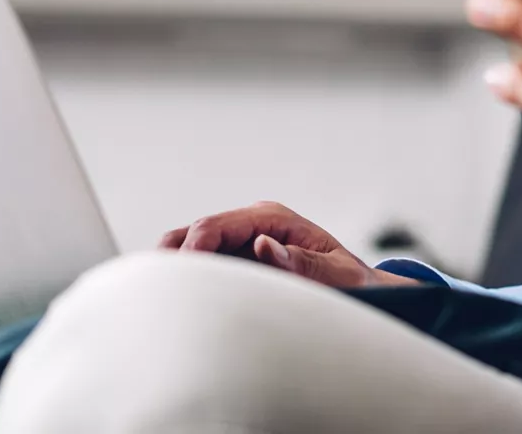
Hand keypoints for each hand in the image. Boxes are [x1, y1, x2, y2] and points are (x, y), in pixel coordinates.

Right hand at [159, 201, 417, 288]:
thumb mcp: (337, 275)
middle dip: (173, 259)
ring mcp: (242, 241)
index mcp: (273, 218)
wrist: (362, 290)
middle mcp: (253, 224)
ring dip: (177, 271)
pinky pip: (202, 267)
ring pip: (190, 248)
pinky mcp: (238, 261)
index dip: (192, 248)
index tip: (181, 278)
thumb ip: (301, 263)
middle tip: (158, 292)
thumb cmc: (352, 282)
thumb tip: (263, 245)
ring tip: (161, 301)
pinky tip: (177, 304)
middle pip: (194, 233)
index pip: (216, 225)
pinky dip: (187, 281)